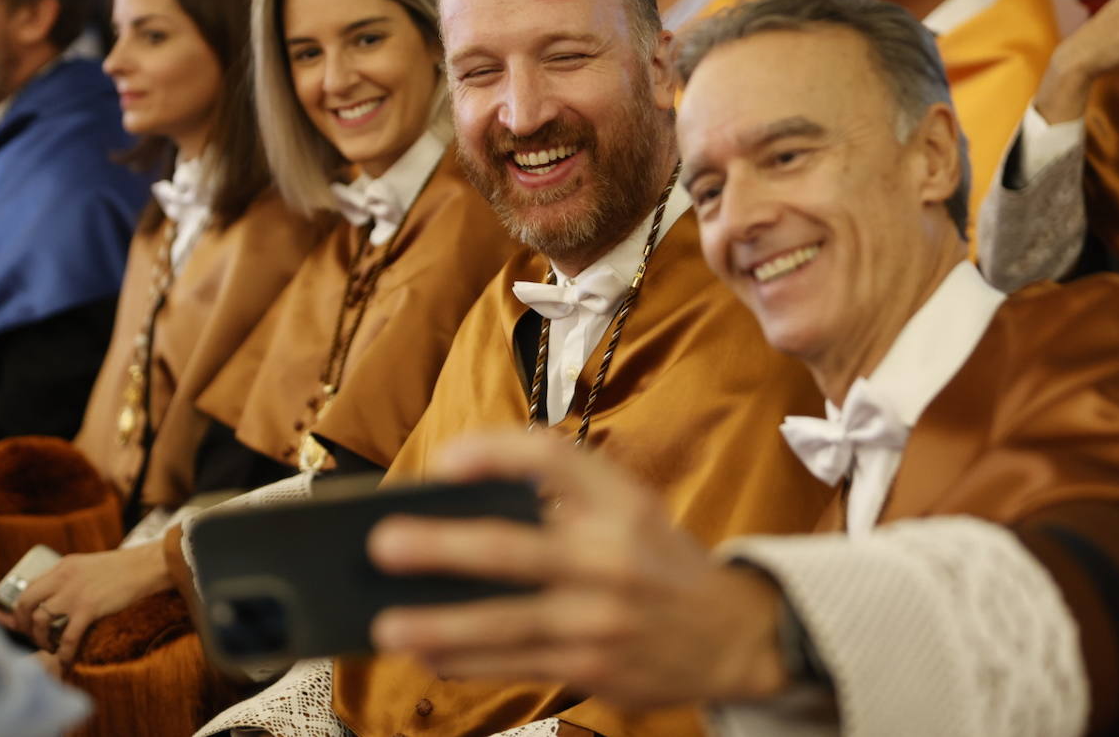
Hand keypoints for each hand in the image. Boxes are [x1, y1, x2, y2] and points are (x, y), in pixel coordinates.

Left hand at [11, 540, 170, 665]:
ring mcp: (74, 594)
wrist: (147, 566)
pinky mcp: (89, 608)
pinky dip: (64, 653)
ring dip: (41, 639)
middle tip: (32, 638)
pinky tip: (67, 660)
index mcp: (62, 567)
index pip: (29, 587)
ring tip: (51, 648)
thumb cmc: (124, 568)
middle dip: (22, 625)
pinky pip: (68, 637)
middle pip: (25, 603)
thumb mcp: (88, 566)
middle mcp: (62, 578)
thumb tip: (57, 600)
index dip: (22, 609)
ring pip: (40, 621)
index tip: (26, 623)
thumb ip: (70, 579)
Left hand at [367, 434, 787, 708]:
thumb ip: (564, 498)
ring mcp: (601, 617)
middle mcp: (611, 556)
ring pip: (505, 623)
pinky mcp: (595, 666)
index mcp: (620, 501)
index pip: (551, 458)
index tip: (445, 461)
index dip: (494, 453)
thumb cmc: (659, 561)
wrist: (734, 633)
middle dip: (441, 547)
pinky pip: (516, 666)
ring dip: (440, 624)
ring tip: (387, 625)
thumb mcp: (631, 508)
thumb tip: (458, 504)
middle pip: (511, 547)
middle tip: (384, 544)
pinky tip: (429, 657)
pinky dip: (466, 662)